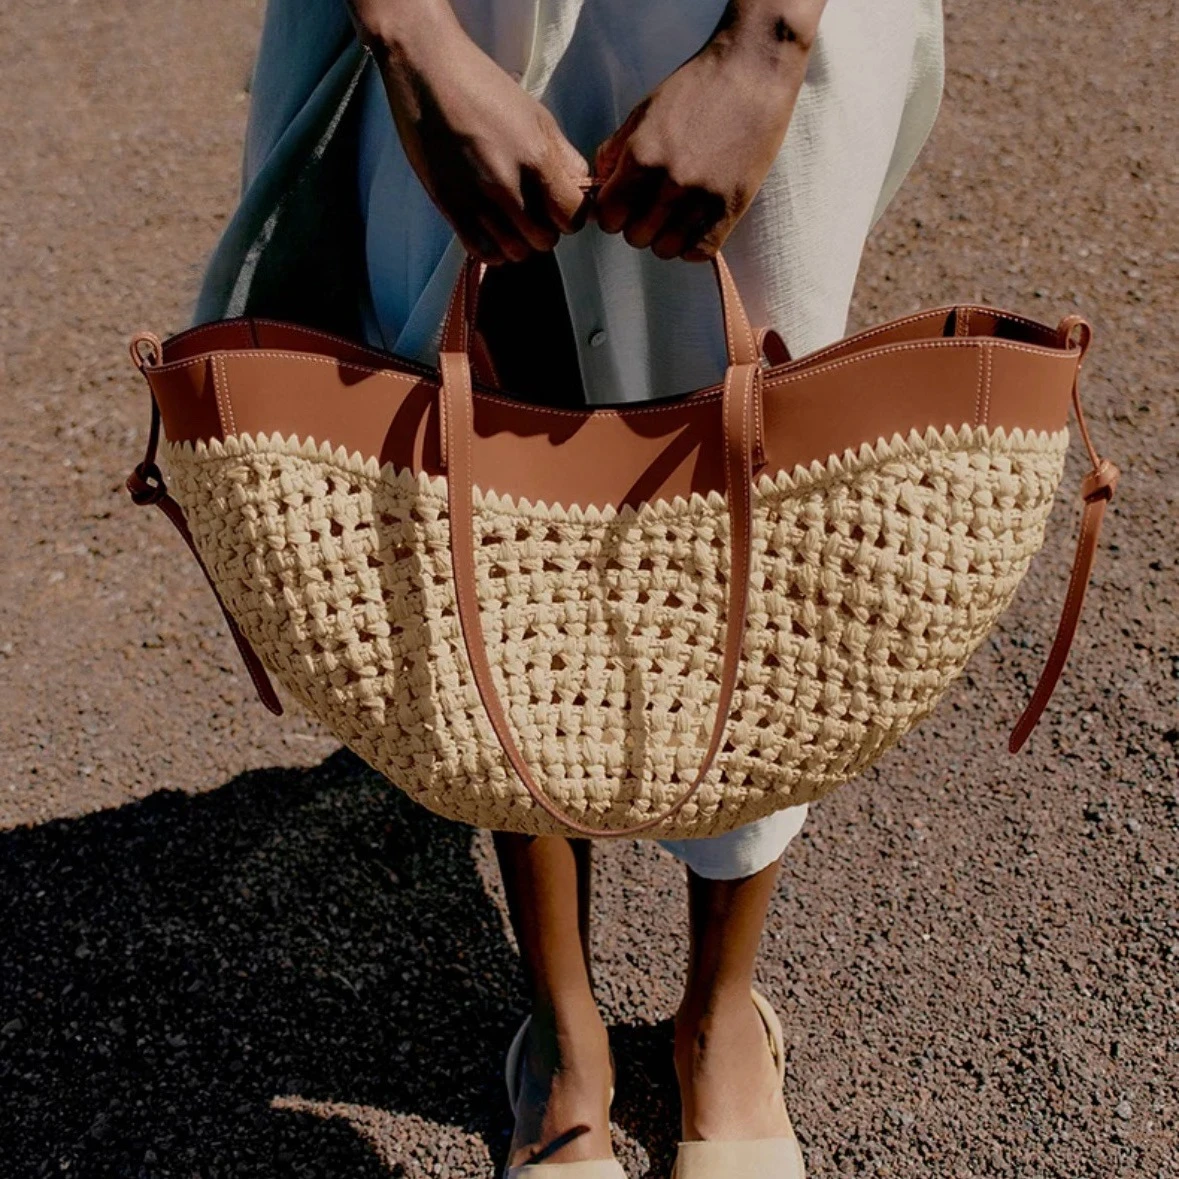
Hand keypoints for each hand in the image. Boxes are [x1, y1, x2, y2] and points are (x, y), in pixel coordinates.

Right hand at [353, 0, 589, 263]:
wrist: (426, 71)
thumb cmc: (483, 87)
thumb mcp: (536, 115)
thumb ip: (563, 156)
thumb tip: (582, 188)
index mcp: (535, 158)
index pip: (571, 216)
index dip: (571, 214)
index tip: (562, 204)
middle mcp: (507, 185)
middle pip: (545, 241)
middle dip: (546, 229)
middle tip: (535, 209)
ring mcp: (476, 199)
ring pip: (516, 252)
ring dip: (519, 241)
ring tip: (511, 218)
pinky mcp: (449, 206)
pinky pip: (483, 252)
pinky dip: (494, 249)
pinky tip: (493, 229)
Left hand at [594, 6, 818, 260]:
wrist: (751, 71)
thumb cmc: (695, 87)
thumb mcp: (644, 111)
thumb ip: (616, 150)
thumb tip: (601, 185)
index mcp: (640, 156)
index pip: (609, 217)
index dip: (613, 215)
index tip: (623, 206)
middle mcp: (669, 181)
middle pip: (636, 237)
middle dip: (638, 226)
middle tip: (651, 209)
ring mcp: (702, 196)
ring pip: (666, 249)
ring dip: (665, 238)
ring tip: (673, 218)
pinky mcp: (732, 205)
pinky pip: (701, 250)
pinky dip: (693, 246)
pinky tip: (694, 227)